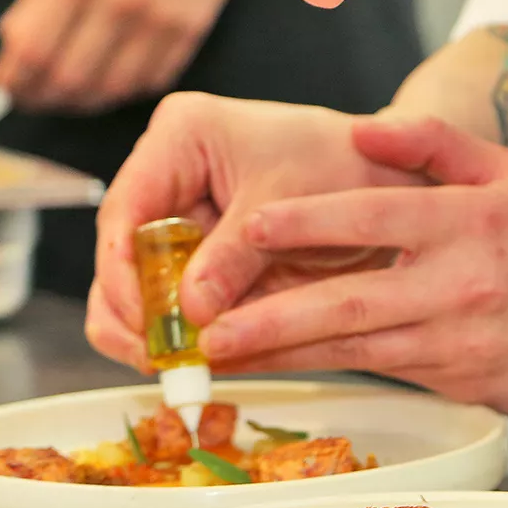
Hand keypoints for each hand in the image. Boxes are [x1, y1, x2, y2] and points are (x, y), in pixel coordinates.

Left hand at [0, 0, 246, 113]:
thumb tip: (15, 40)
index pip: (33, 50)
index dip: (15, 80)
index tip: (7, 87)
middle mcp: (119, 0)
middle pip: (69, 78)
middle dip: (43, 97)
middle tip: (34, 97)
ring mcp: (160, 17)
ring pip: (112, 88)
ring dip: (85, 101)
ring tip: (71, 96)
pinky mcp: (192, 26)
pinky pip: (153, 79)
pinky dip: (127, 89)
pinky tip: (114, 79)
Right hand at [86, 93, 426, 371]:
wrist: (387, 176)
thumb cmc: (345, 164)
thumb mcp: (291, 205)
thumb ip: (237, 256)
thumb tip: (190, 311)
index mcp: (181, 136)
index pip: (127, 208)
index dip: (122, 269)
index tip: (140, 319)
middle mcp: (168, 173)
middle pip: (120, 252)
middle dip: (132, 310)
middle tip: (154, 360)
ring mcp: (180, 216)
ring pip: (135, 283)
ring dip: (148, 330)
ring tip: (172, 370)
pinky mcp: (198, 254)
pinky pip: (173, 300)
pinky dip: (180, 334)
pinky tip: (194, 363)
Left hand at [198, 116, 507, 424]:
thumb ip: (439, 144)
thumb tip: (366, 130)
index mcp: (469, 221)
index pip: (373, 217)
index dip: (305, 222)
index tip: (248, 226)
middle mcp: (459, 282)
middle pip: (349, 298)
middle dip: (270, 314)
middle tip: (207, 322)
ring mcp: (456, 338)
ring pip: (354, 347)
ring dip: (283, 352)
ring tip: (221, 354)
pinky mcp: (456, 379)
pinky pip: (377, 370)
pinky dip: (325, 369)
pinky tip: (280, 367)